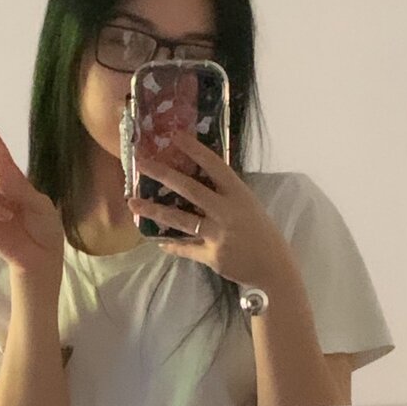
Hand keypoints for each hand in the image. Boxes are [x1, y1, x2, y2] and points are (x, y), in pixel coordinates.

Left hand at [128, 128, 294, 287]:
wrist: (273, 270)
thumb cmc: (262, 235)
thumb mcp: (249, 207)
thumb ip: (226, 195)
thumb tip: (200, 179)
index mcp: (239, 195)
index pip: (215, 166)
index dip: (195, 150)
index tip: (175, 135)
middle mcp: (227, 212)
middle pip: (190, 189)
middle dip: (163, 174)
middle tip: (141, 163)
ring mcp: (218, 235)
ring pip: (180, 219)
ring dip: (154, 210)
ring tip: (133, 203)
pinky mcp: (211, 256)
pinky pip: (185, 248)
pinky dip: (171, 244)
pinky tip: (157, 240)